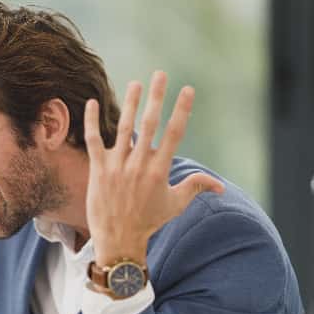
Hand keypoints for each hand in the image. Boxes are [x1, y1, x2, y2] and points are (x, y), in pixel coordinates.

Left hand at [84, 71, 223, 265]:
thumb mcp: (176, 204)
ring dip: (130, 103)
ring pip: (124, 127)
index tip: (187, 90)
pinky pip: (93, 140)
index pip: (175, 133)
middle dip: (156, 97)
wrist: (119, 240)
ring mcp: (117, 166)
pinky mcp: (98, 170)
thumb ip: (196, 187)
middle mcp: (139, 165)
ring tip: (136, 83)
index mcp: (160, 170)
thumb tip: (221, 187)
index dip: (182, 109)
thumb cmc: (149, 222)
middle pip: (149, 123)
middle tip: (160, 74)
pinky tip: (93, 103)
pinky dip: (92, 121)